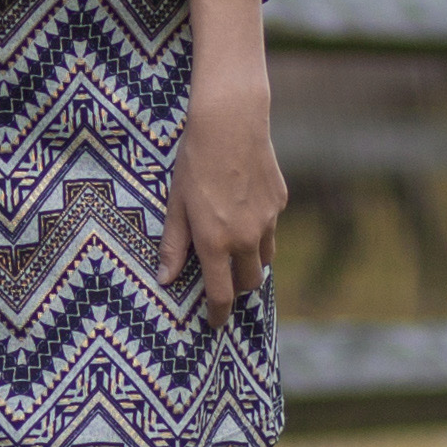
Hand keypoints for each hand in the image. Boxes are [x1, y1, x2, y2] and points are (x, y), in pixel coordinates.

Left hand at [159, 78, 285, 323]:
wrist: (230, 123)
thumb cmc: (194, 162)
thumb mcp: (175, 204)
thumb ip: (173, 245)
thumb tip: (165, 279)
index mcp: (216, 242)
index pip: (221, 294)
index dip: (218, 313)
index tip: (215, 323)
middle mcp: (246, 237)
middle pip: (249, 281)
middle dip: (237, 288)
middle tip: (223, 284)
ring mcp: (268, 220)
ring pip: (264, 257)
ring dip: (251, 261)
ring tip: (234, 251)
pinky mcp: (281, 201)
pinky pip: (271, 227)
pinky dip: (259, 230)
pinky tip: (243, 210)